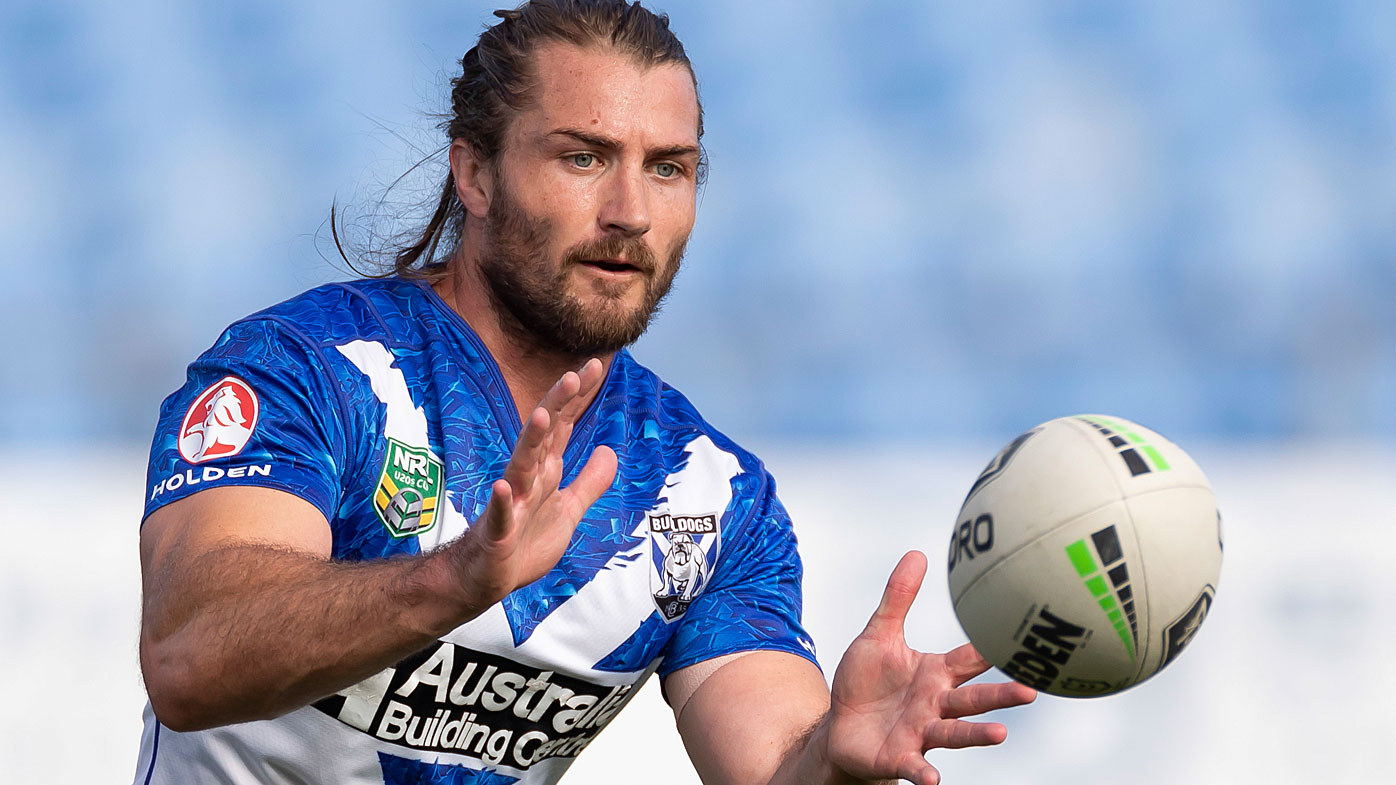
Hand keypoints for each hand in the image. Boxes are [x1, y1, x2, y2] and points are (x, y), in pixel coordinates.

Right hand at [447, 359, 617, 611]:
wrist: (488, 578)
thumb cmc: (525, 541)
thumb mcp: (568, 510)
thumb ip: (589, 481)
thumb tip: (610, 450)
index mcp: (545, 471)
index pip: (563, 426)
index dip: (577, 398)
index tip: (593, 365)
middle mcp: (528, 479)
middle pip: (544, 435)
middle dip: (557, 405)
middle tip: (573, 374)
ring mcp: (510, 502)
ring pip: (521, 466)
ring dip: (530, 441)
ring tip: (540, 416)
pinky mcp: (498, 532)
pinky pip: (500, 514)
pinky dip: (501, 501)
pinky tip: (502, 487)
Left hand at [822, 551, 1036, 784]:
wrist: (840, 727)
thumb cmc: (866, 682)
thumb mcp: (879, 636)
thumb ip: (898, 599)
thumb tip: (918, 553)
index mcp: (936, 674)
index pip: (971, 658)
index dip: (994, 648)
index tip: (1027, 636)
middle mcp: (936, 704)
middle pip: (973, 698)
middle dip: (1001, 696)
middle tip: (1031, 691)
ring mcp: (921, 733)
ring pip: (954, 733)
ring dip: (977, 734)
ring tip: (1001, 734)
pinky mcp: (900, 757)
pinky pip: (915, 766)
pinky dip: (925, 773)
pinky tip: (933, 780)